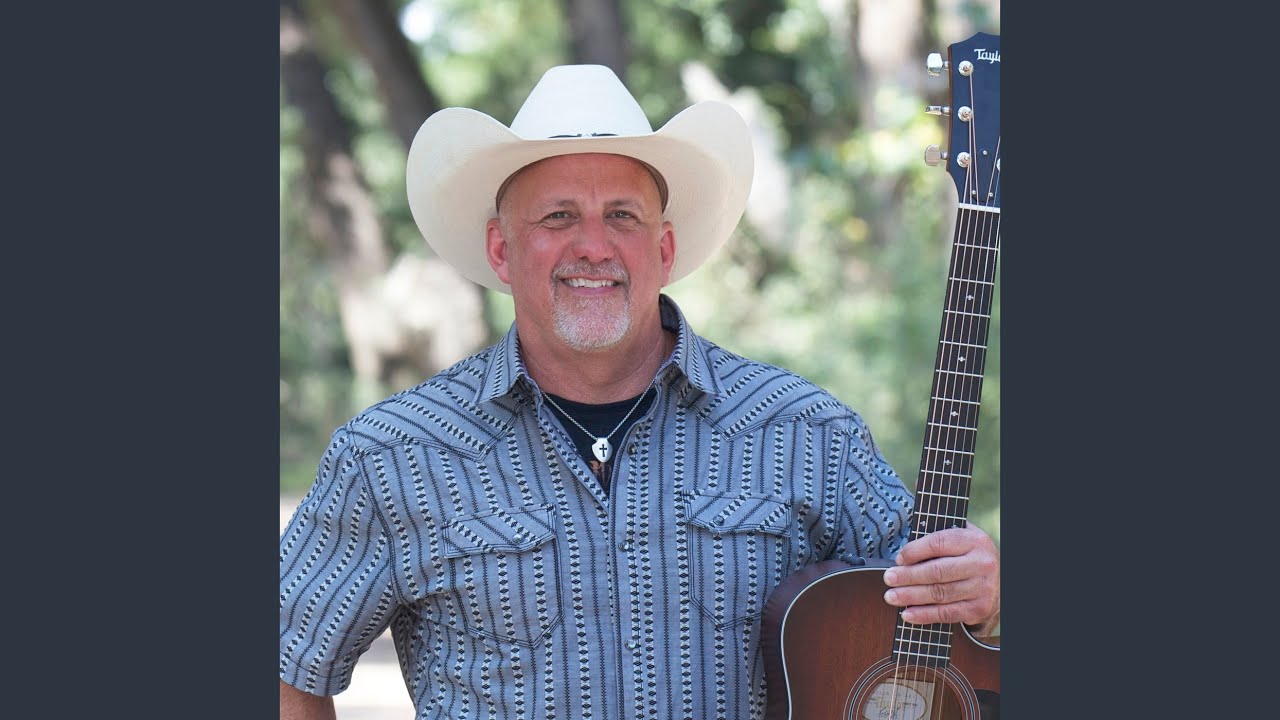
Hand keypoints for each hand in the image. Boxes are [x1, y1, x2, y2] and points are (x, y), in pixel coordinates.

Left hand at [881, 524, 999, 632]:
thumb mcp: (961, 540)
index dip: (915, 551)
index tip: (899, 558)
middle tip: (889, 578)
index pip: (939, 543)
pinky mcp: (978, 608)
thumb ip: (938, 541)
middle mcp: (981, 564)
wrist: (1000, 580)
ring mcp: (981, 588)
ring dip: (911, 596)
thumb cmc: (970, 557)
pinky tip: (907, 614)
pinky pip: (947, 613)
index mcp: (974, 541)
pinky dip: (924, 615)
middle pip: (938, 571)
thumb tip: (903, 555)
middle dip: (909, 576)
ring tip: (892, 596)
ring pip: (940, 593)